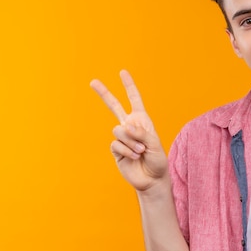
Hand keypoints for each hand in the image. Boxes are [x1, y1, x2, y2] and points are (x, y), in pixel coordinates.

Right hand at [90, 70, 168, 192]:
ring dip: (131, 142)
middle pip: (114, 106)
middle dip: (104, 93)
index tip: (122, 72)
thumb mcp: (155, 145)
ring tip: (140, 152)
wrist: (151, 179)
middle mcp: (130, 126)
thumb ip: (142, 133)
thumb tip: (126, 126)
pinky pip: (116, 144)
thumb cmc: (157, 160)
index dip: (129, 86)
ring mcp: (121, 138)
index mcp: (142, 121)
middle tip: (92, 81)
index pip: (134, 100)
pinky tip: (133, 157)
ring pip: (119, 130)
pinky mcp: (115, 150)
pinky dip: (126, 150)